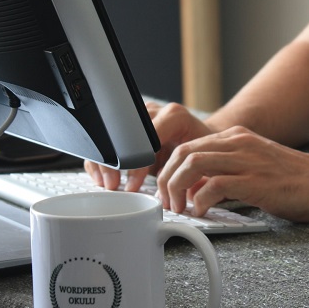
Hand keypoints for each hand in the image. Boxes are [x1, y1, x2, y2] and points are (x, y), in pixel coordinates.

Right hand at [84, 101, 215, 190]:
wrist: (205, 141)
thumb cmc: (205, 152)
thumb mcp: (201, 161)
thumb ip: (187, 172)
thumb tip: (174, 195)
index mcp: (174, 116)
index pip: (146, 138)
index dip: (136, 163)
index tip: (133, 185)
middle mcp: (155, 112)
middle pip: (124, 134)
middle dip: (115, 163)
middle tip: (113, 185)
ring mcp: (140, 116)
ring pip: (112, 135)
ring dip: (105, 161)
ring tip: (108, 183)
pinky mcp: (131, 125)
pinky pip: (109, 139)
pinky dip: (103, 159)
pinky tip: (103, 176)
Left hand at [155, 126, 308, 222]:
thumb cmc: (298, 181)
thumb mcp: (255, 168)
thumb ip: (225, 173)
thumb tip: (194, 190)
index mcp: (237, 138)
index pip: (187, 144)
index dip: (169, 169)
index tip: (166, 191)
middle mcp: (239, 142)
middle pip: (183, 151)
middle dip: (166, 178)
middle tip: (168, 203)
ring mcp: (248, 159)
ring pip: (192, 163)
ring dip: (177, 188)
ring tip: (180, 208)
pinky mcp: (256, 181)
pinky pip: (213, 185)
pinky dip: (200, 201)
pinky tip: (203, 213)